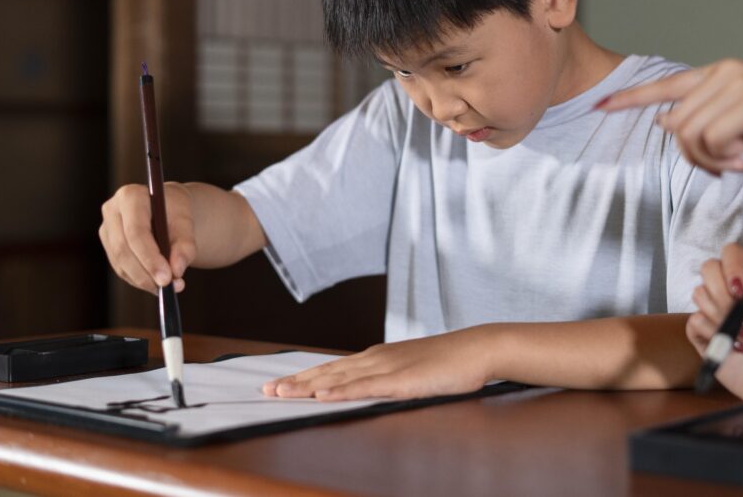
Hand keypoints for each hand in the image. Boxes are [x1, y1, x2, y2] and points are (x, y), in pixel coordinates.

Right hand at [99, 182, 196, 293]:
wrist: (167, 208)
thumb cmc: (176, 212)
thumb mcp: (187, 222)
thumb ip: (185, 245)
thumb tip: (176, 270)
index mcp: (130, 196)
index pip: (136, 232)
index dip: (150, 258)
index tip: (166, 278)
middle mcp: (112, 211)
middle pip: (123, 249)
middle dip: (146, 273)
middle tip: (168, 287)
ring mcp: (107, 229)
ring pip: (120, 263)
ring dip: (144, 280)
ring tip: (169, 287)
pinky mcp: (108, 246)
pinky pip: (121, 269)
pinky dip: (139, 280)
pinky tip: (156, 283)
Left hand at [262, 327, 494, 400]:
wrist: (477, 348)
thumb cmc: (448, 362)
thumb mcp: (410, 371)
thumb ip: (387, 379)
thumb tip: (367, 390)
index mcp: (376, 357)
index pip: (331, 368)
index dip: (303, 377)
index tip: (278, 384)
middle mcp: (375, 358)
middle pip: (327, 372)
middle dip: (295, 382)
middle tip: (266, 390)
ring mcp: (387, 368)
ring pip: (339, 378)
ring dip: (308, 386)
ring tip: (282, 392)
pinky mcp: (401, 380)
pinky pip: (366, 387)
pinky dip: (341, 391)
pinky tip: (323, 395)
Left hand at [597, 59, 742, 173]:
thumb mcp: (741, 120)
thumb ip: (705, 117)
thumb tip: (666, 123)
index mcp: (719, 72)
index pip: (665, 85)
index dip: (630, 98)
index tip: (600, 106)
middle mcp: (724, 71)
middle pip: (676, 122)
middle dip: (691, 154)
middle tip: (722, 166)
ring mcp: (738, 83)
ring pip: (690, 133)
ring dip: (707, 160)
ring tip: (734, 164)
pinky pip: (711, 139)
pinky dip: (721, 158)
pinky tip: (742, 161)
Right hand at [687, 243, 742, 403]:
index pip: (733, 253)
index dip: (731, 266)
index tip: (741, 290)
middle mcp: (732, 290)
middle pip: (708, 268)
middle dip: (724, 296)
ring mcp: (715, 309)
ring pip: (699, 294)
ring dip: (725, 320)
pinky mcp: (702, 331)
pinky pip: (694, 321)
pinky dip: (715, 336)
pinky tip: (735, 348)